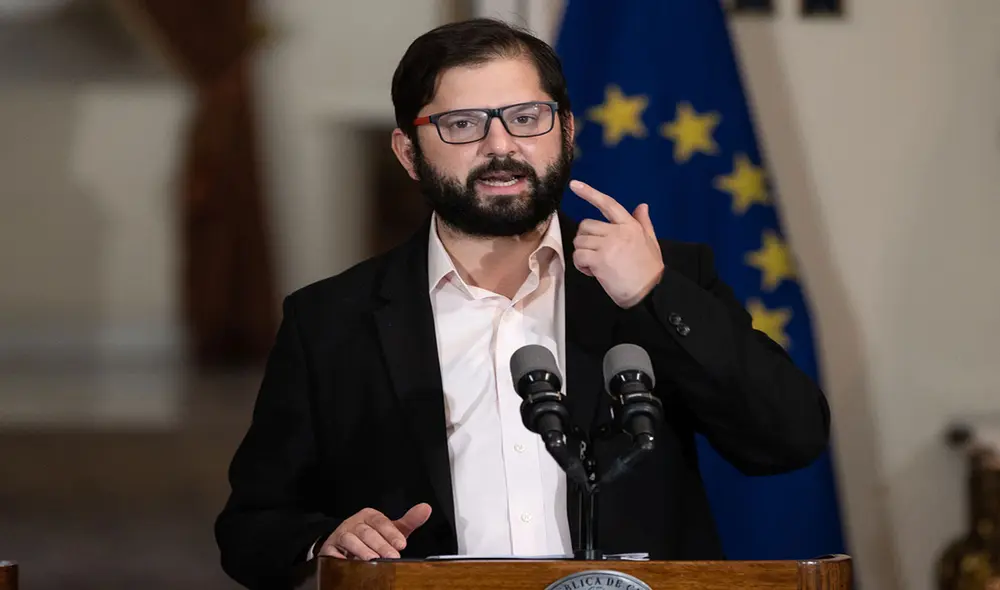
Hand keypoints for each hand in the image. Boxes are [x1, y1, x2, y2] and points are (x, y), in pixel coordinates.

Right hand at [319, 503, 431, 559]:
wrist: (343, 546)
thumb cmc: (371, 537)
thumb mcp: (391, 529)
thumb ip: (408, 521)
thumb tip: (426, 508)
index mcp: (369, 516)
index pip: (381, 522)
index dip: (391, 533)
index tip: (402, 544)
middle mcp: (354, 523)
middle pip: (367, 532)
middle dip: (380, 545)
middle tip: (392, 556)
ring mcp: (340, 536)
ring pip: (350, 540)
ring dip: (362, 550)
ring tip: (373, 560)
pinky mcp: (330, 549)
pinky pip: (334, 553)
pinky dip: (341, 558)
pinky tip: (351, 564)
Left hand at [569, 180, 664, 307]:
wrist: (651, 292)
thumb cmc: (650, 270)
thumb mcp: (651, 242)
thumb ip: (644, 223)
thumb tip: (642, 206)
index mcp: (630, 225)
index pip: (608, 204)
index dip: (590, 193)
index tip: (574, 185)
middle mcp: (618, 231)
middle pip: (586, 225)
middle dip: (585, 239)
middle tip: (594, 254)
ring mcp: (608, 245)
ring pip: (580, 241)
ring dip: (582, 253)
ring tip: (594, 265)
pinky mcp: (599, 260)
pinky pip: (578, 256)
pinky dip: (580, 265)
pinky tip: (591, 272)